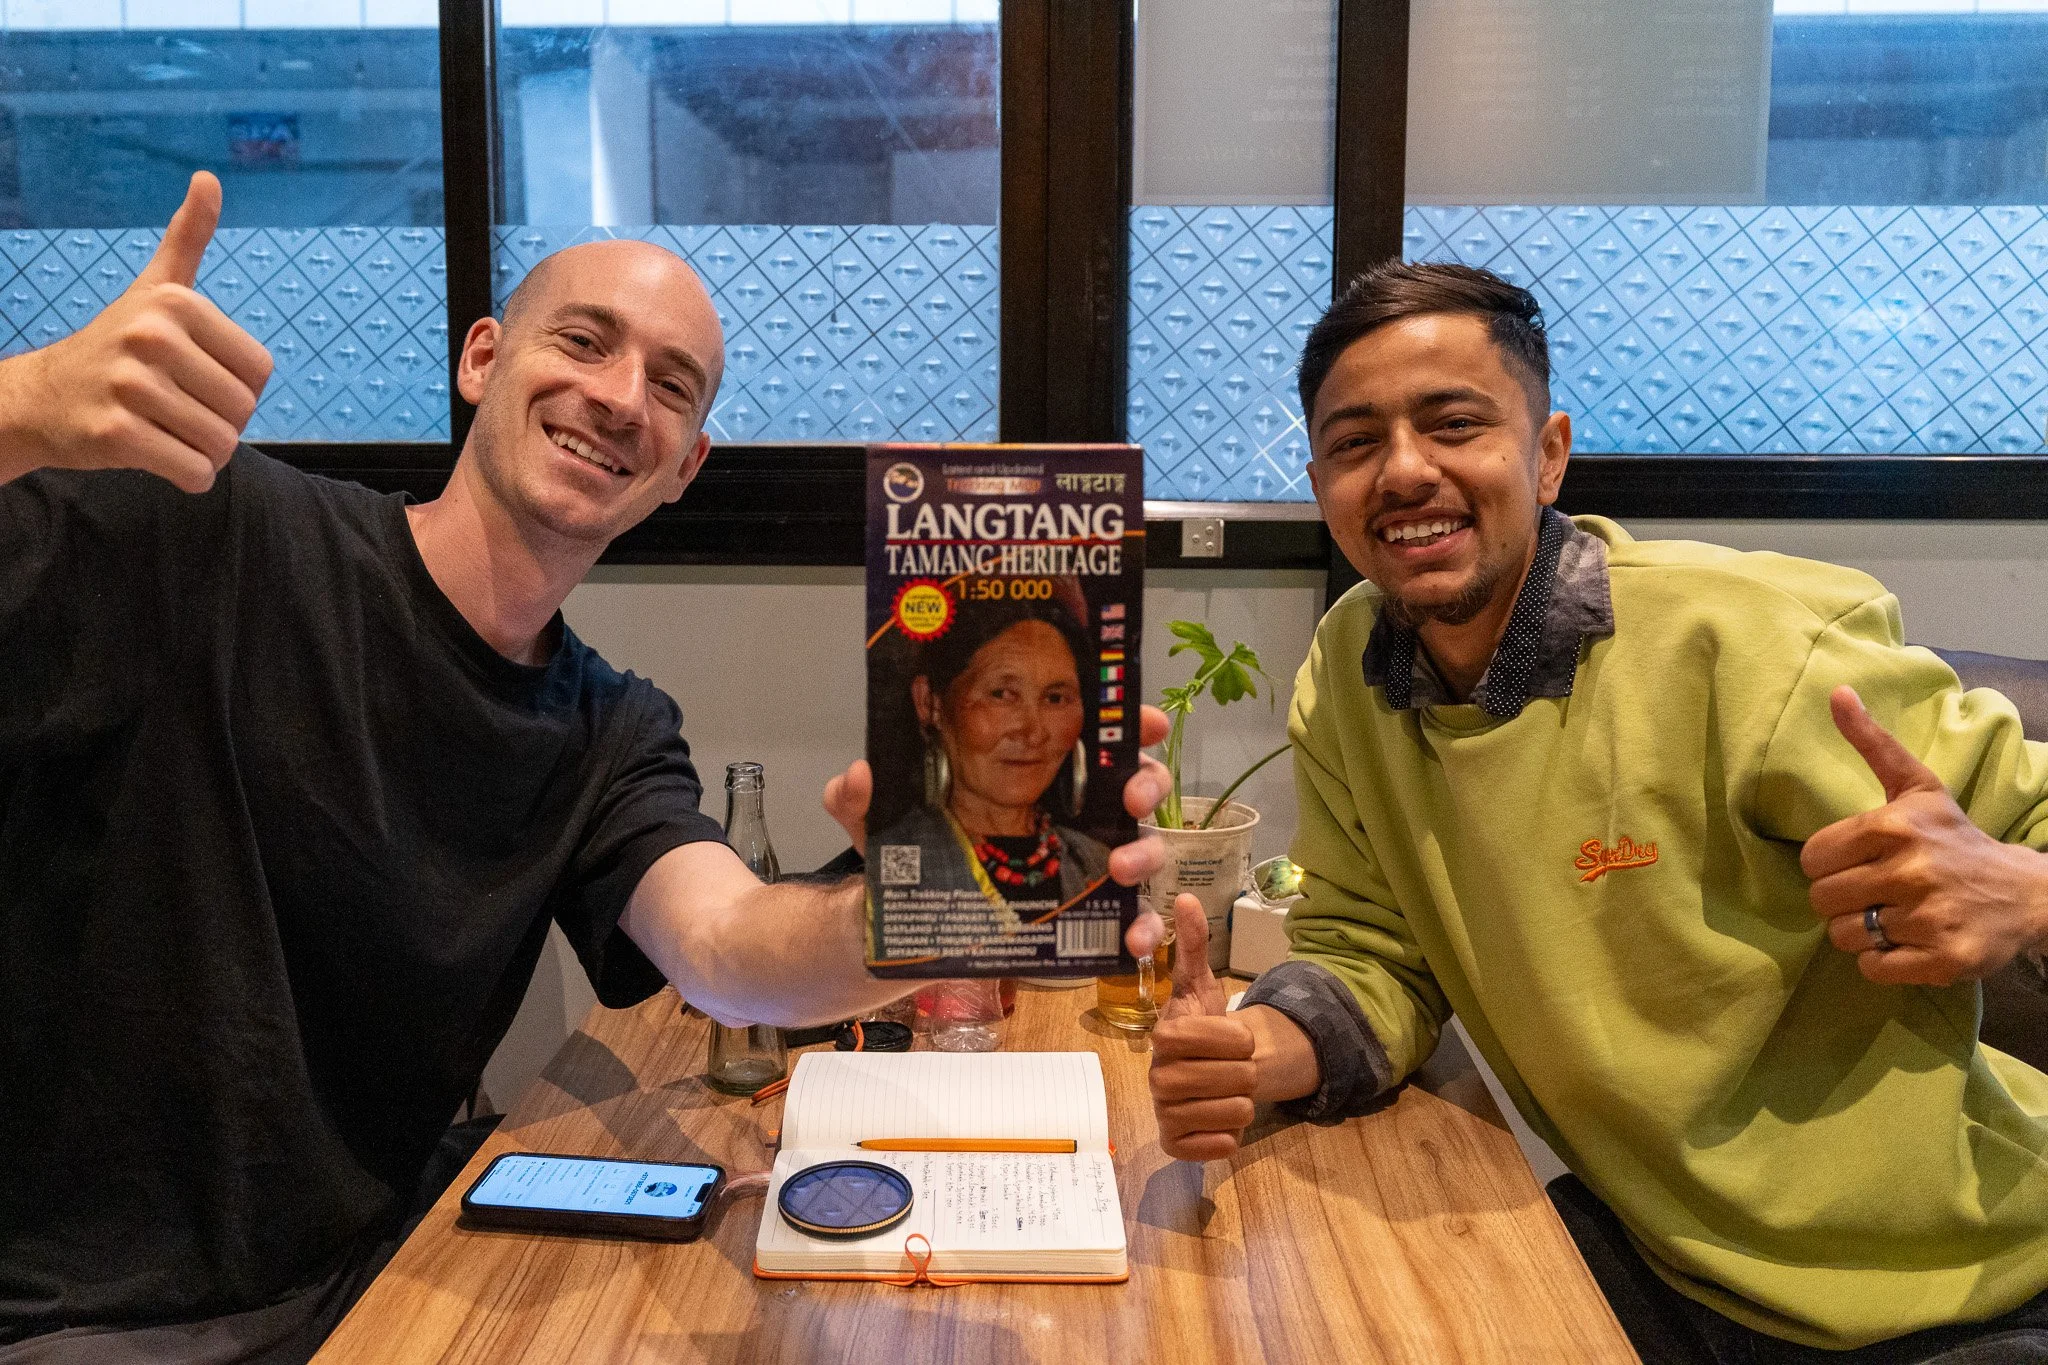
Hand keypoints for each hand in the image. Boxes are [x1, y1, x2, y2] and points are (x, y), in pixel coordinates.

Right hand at [0, 171, 271, 491]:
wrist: (42, 398)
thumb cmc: (115, 346)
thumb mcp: (154, 289)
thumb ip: (188, 239)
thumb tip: (209, 179)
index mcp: (175, 304)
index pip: (260, 371)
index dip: (238, 387)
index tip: (195, 377)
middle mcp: (152, 338)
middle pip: (243, 410)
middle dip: (221, 423)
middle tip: (177, 409)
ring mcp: (130, 386)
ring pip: (221, 446)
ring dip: (204, 452)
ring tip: (165, 430)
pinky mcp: (115, 435)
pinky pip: (193, 473)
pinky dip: (187, 476)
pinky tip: (157, 455)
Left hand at [825, 704, 1174, 961]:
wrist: (902, 928)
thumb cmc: (909, 854)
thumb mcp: (878, 821)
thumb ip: (859, 797)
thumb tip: (856, 778)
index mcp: (1036, 771)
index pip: (1092, 735)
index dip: (1128, 722)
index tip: (1143, 721)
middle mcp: (1071, 811)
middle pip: (1134, 784)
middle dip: (1146, 783)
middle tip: (1129, 799)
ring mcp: (1083, 862)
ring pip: (1141, 847)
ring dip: (1144, 854)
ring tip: (1119, 869)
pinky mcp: (1081, 914)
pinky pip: (1125, 920)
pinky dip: (1139, 928)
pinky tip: (1132, 941)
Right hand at [1147, 895, 1316, 1160]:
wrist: (1203, 1070)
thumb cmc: (1204, 1027)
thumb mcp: (1203, 985)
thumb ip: (1193, 944)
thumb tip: (1185, 897)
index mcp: (1164, 1036)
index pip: (1213, 1041)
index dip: (1235, 1039)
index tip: (1236, 1038)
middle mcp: (1157, 1076)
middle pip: (1233, 1080)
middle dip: (1247, 1072)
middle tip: (1237, 1067)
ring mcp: (1164, 1112)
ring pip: (1230, 1113)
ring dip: (1242, 1103)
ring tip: (1230, 1092)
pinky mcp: (1175, 1144)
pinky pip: (1216, 1148)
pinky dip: (1228, 1136)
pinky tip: (1220, 1122)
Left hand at [1802, 685, 2047, 985]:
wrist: (2024, 893)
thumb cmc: (1954, 838)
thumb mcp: (1917, 787)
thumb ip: (1873, 743)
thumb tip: (1837, 693)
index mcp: (1895, 827)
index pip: (1813, 859)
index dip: (1828, 865)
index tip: (1856, 862)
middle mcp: (1911, 871)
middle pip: (1822, 901)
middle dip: (1841, 899)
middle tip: (1874, 892)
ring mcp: (1929, 918)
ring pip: (1844, 937)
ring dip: (1861, 932)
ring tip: (1893, 916)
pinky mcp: (1943, 959)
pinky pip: (1873, 969)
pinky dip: (1882, 961)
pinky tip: (1908, 941)